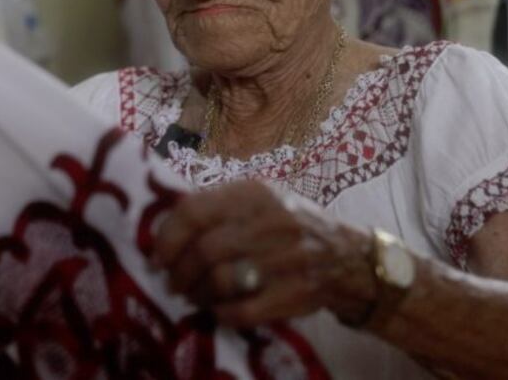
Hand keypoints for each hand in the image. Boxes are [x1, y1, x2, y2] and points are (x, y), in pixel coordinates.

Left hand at [151, 177, 377, 328]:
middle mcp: (271, 221)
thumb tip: (164, 230)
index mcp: (254, 193)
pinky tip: (218, 310)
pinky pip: (242, 310)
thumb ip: (217, 208)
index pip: (194, 210)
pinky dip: (221, 314)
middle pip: (204, 251)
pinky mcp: (295, 293)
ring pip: (221, 281)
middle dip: (180, 273)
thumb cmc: (291, 226)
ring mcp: (286, 259)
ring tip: (194, 296)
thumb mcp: (259, 201)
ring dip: (198, 294)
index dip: (167, 238)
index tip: (157, 257)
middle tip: (173, 283)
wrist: (349, 257)